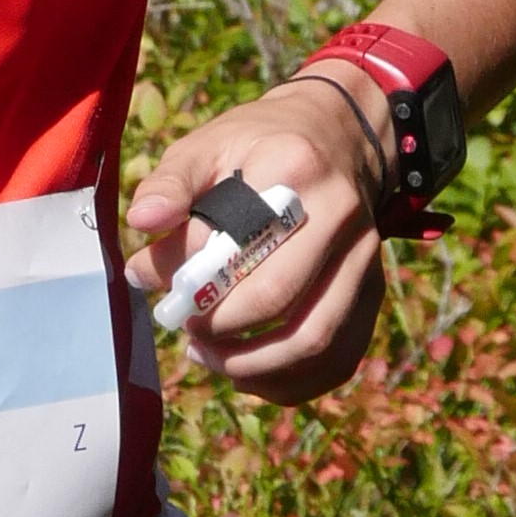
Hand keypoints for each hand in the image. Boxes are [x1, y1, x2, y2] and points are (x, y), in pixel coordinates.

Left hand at [125, 68, 389, 404]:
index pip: (234, 239)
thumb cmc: (259, 144)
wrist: (342, 135)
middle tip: (181, 328)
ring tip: (207, 357)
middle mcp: (340, 215)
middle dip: (218, 328)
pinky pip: (340, 356)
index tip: (148, 281)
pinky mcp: (373, 289)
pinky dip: (291, 382)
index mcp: (294, 170)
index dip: (184, 273)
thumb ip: (171, 183)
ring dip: (253, 365)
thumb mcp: (209, 142)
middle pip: (278, 297)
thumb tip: (142, 225)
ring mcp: (365, 257)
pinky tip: (247, 375)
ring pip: (316, 340)